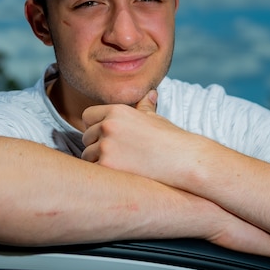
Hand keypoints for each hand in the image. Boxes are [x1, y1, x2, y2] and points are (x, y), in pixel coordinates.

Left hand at [80, 90, 205, 186]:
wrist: (184, 160)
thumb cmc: (171, 140)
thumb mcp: (156, 119)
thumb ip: (145, 106)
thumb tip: (150, 93)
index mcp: (116, 111)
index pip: (88, 117)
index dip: (96, 127)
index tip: (108, 138)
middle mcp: (108, 125)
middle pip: (86, 138)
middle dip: (97, 147)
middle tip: (117, 156)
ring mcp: (106, 146)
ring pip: (87, 156)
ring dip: (98, 162)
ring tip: (120, 167)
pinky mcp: (107, 166)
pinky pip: (94, 172)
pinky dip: (103, 176)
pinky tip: (119, 176)